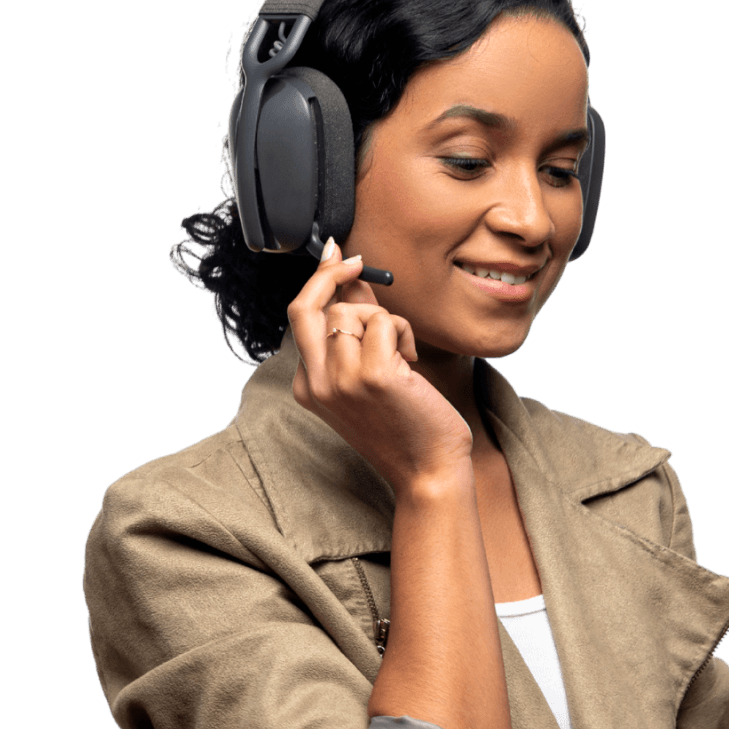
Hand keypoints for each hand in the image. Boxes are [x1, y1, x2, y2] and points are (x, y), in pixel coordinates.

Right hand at [287, 240, 473, 492]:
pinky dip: (403, 331)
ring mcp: (341, 380)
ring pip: (351, 312)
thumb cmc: (405, 427)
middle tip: (358, 263)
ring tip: (403, 351)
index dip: (319, 281)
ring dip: (385, 320)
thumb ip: (355, 330)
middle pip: (305, 307)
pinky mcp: (373, 376)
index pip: (300, 319)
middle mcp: (316, 384)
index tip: (336, 256)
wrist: (427, 472)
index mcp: (308, 387)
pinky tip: (412, 359)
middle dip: (331, 273)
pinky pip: (383, 322)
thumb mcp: (368, 377)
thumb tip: (351, 281)